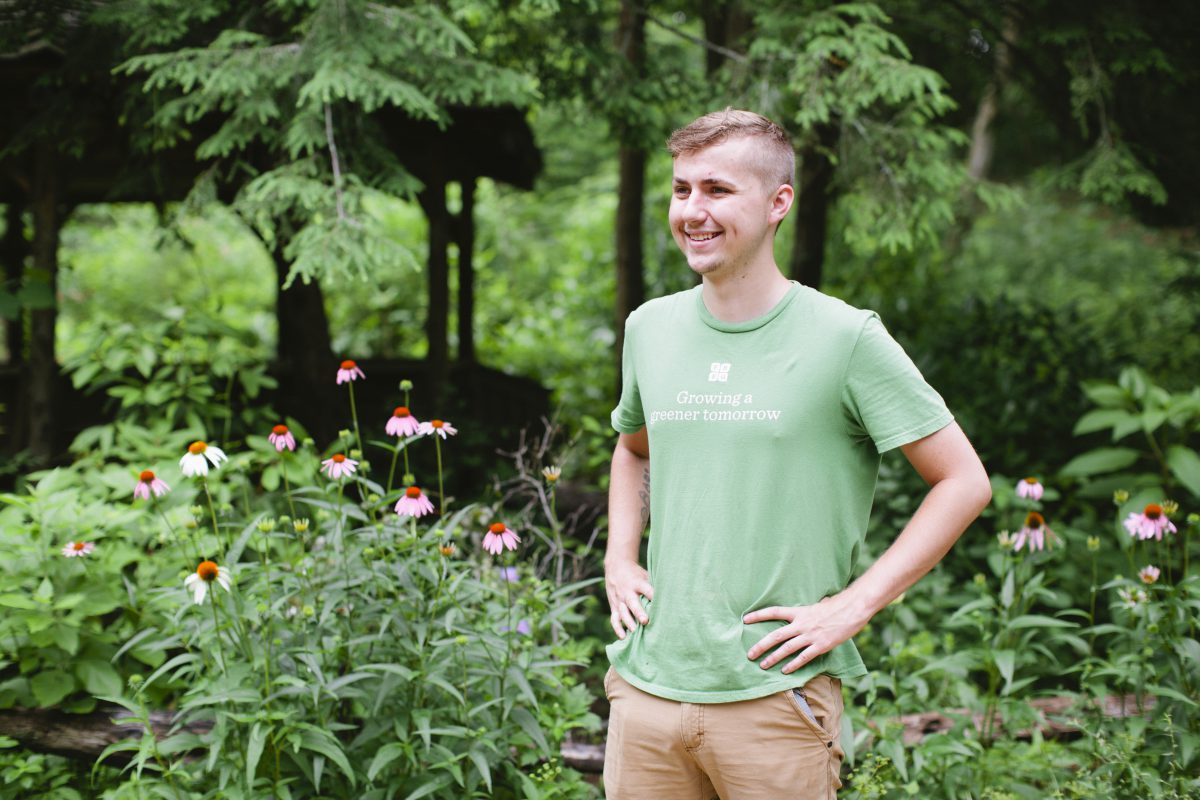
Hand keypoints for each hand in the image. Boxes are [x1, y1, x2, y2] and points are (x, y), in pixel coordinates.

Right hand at [605, 559, 653, 639]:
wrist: (616, 567)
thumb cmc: (637, 575)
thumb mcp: (646, 575)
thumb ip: (654, 587)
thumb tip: (672, 597)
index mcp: (638, 583)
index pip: (647, 590)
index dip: (653, 596)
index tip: (661, 604)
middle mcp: (627, 592)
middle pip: (633, 603)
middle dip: (639, 612)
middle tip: (645, 621)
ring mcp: (619, 600)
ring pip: (623, 612)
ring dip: (629, 622)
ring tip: (635, 632)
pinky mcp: (614, 607)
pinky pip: (614, 618)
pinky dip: (617, 628)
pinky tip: (623, 637)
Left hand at [743, 593, 869, 673]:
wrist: (852, 609)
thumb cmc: (837, 606)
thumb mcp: (818, 604)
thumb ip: (808, 610)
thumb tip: (808, 607)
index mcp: (799, 612)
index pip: (774, 612)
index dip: (759, 615)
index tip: (745, 619)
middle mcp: (801, 624)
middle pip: (776, 635)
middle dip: (761, 645)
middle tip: (749, 654)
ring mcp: (810, 636)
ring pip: (786, 648)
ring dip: (773, 658)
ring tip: (763, 665)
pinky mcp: (820, 646)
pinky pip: (803, 657)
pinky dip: (793, 665)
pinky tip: (785, 671)